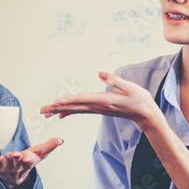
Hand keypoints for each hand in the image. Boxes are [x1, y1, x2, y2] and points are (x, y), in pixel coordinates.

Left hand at [0, 137, 63, 188]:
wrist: (15, 176)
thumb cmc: (28, 159)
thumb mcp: (40, 153)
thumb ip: (50, 146)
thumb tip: (61, 140)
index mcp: (29, 163)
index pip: (29, 162)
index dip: (28, 160)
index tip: (28, 158)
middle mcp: (18, 167)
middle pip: (17, 164)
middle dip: (17, 159)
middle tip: (16, 155)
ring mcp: (7, 168)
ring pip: (7, 165)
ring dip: (7, 160)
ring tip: (7, 155)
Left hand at [40, 72, 160, 127]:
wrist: (146, 115)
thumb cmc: (140, 100)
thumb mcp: (131, 87)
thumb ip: (115, 80)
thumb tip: (100, 73)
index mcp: (105, 100)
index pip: (82, 99)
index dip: (68, 100)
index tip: (55, 102)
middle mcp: (99, 106)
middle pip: (74, 107)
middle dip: (57, 108)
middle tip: (42, 110)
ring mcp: (98, 109)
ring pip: (75, 110)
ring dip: (60, 111)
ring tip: (45, 113)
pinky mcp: (99, 109)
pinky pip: (81, 111)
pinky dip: (69, 112)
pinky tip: (60, 115)